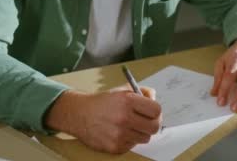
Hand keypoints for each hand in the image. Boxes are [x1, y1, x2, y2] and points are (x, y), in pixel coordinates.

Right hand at [44, 87, 161, 153]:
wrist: (80, 114)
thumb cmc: (102, 102)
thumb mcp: (122, 90)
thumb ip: (142, 92)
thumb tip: (154, 98)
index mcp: (128, 101)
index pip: (156, 110)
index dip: (156, 111)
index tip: (152, 112)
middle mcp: (124, 118)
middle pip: (154, 127)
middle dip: (152, 124)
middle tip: (147, 122)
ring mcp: (119, 134)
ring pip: (145, 138)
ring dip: (140, 132)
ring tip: (130, 126)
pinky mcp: (115, 147)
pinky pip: (132, 145)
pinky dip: (129, 140)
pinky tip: (119, 132)